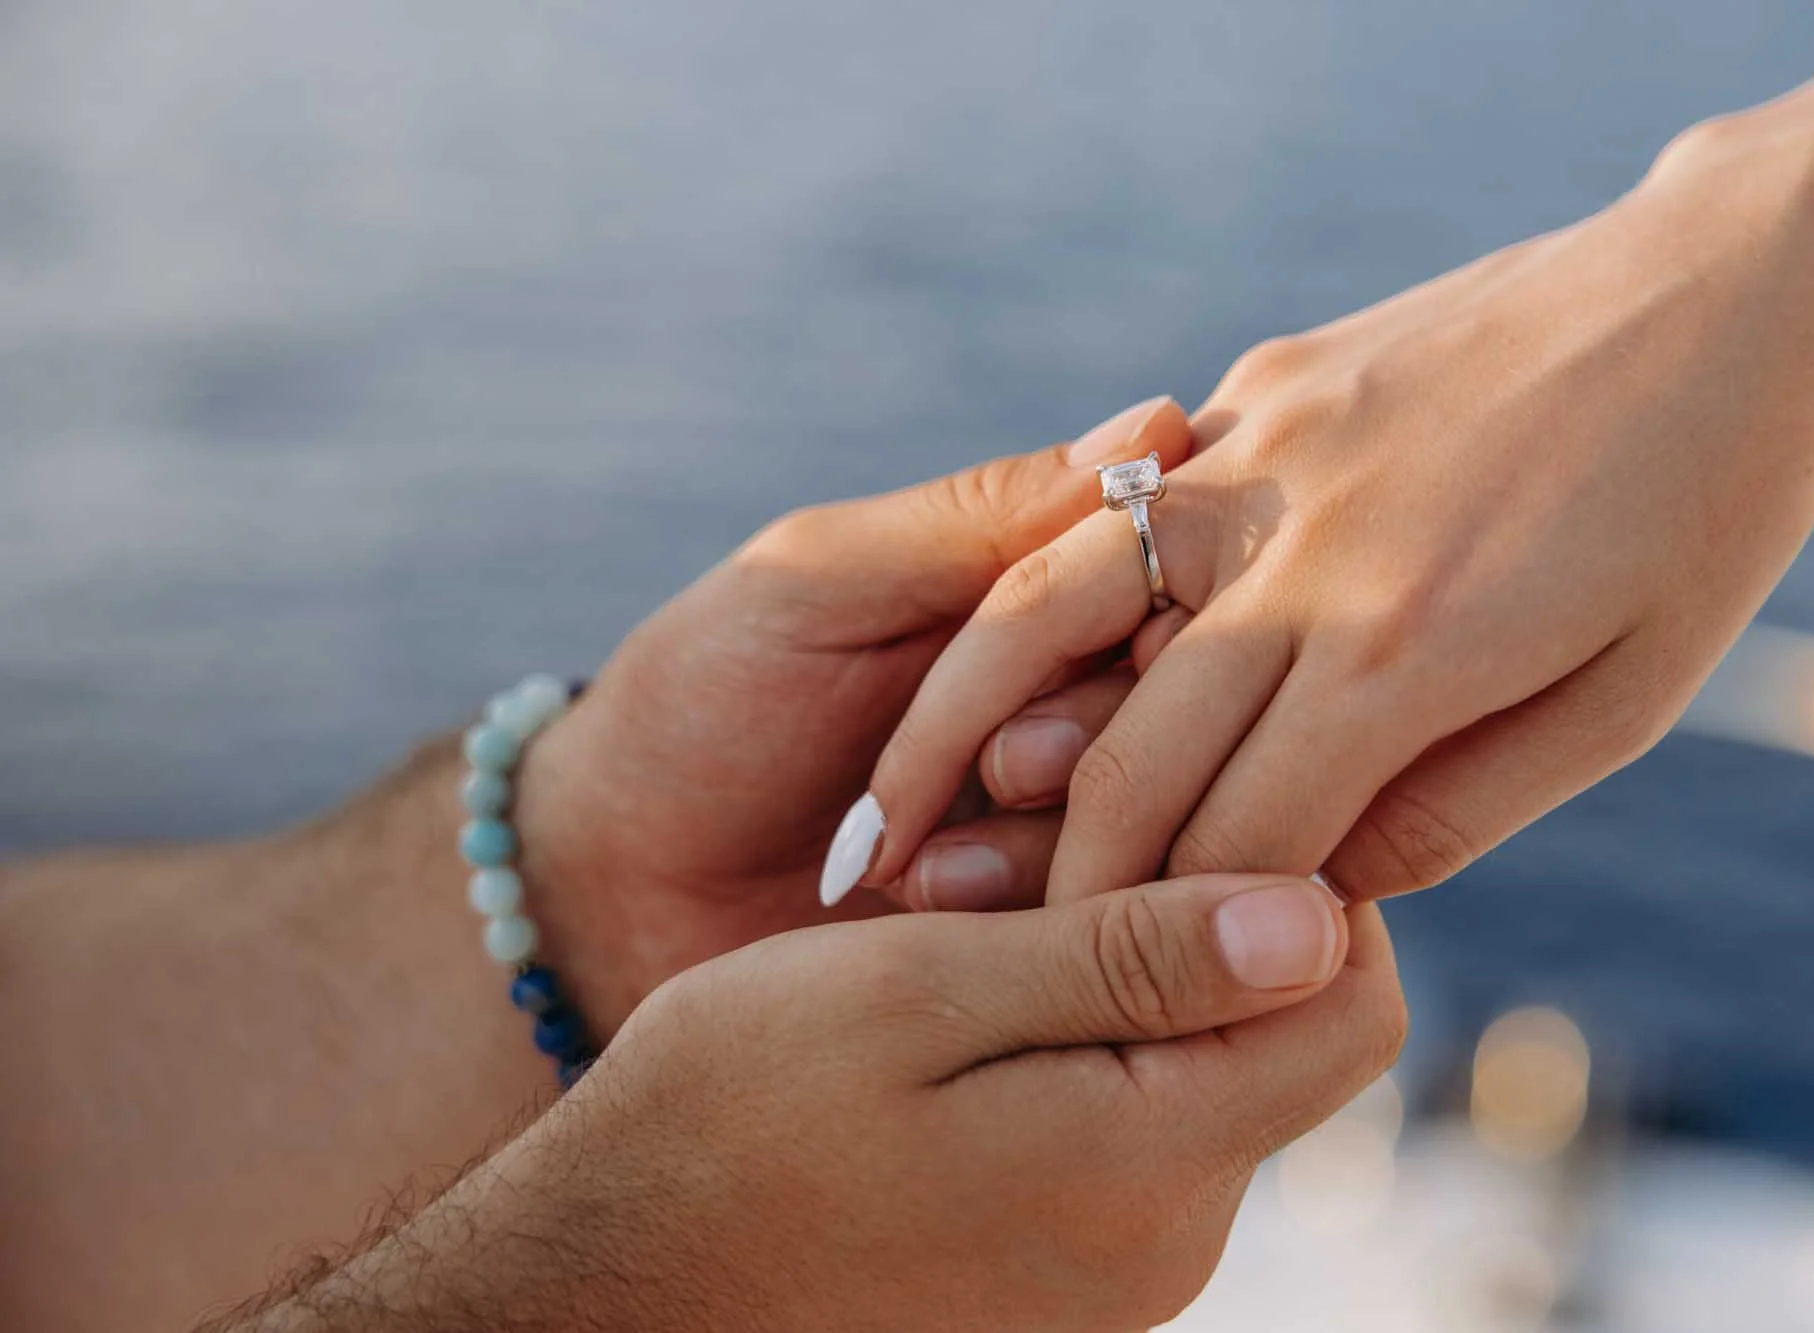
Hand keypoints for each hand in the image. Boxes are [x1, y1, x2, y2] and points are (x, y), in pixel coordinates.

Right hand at [236, 875, 1403, 1332]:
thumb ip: (1129, 961)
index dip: (1296, 872)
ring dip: (1117, 971)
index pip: (1350, 999)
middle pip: (1280, 1029)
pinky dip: (1076, 1041)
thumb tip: (1320, 917)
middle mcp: (1167, 1239)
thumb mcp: (918, 992)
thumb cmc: (734, 1107)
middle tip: (1020, 854)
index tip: (1163, 803)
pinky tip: (958, 1004)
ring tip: (961, 925)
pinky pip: (1132, 1124)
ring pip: (1200, 1065)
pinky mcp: (1066, 1270)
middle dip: (1187, 910)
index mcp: (1146, 1164)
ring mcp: (1119, 1268)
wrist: (614, 1276)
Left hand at [513, 396, 1192, 1028]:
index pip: (1181, 583)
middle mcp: (1082, 704)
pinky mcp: (1046, 934)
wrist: (615, 885)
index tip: (1082, 665)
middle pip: (1193, 709)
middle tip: (997, 773)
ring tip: (922, 870)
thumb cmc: (704, 701)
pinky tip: (933, 911)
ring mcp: (1072, 826)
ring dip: (1058, 841)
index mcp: (1045, 596)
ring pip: (1167, 823)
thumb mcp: (825, 587)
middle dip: (1094, 741)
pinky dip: (1034, 915)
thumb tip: (1161, 424)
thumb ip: (983, 519)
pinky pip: (1111, 926)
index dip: (1148, 622)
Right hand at [860, 96, 1813, 908]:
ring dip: (964, 725)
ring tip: (894, 813)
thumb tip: (1318, 887)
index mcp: (1405, 649)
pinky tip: (1005, 663)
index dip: (1155, 938)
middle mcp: (1305, 551)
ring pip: (1058, 608)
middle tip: (969, 947)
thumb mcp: (1622, 698)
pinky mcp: (1264, 390)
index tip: (1092, 1003)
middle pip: (1126, 748)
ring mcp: (1268, 453)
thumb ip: (1453, 806)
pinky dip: (1050, 599)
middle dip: (1047, 871)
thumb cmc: (1710, 506)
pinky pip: (1127, 507)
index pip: (1232, 837)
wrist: (1723, 279)